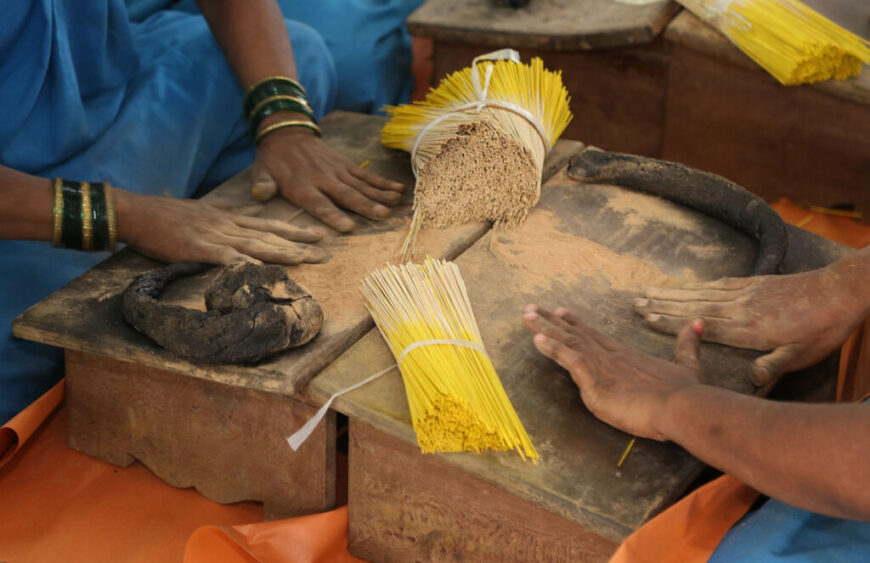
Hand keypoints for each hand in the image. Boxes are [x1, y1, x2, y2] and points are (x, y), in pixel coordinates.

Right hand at [116, 190, 326, 264]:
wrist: (136, 212)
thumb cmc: (166, 216)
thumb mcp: (204, 213)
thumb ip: (226, 219)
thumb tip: (246, 219)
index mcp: (229, 218)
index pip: (269, 224)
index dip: (295, 229)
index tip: (318, 234)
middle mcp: (228, 225)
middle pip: (271, 234)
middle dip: (300, 243)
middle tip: (326, 252)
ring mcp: (215, 236)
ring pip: (257, 245)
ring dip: (284, 252)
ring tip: (307, 259)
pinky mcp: (199, 249)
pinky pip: (227, 258)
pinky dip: (246, 265)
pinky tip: (263, 272)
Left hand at [253, 126, 404, 231]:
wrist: (287, 133)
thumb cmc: (274, 161)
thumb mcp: (261, 171)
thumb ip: (263, 184)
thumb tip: (260, 193)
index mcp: (302, 186)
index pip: (319, 204)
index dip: (334, 215)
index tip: (348, 227)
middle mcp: (323, 179)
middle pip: (346, 195)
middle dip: (365, 206)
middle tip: (382, 216)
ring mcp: (337, 171)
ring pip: (361, 185)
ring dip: (379, 195)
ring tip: (395, 205)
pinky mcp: (346, 165)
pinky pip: (366, 176)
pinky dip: (382, 182)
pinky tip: (398, 190)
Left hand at [523, 305, 702, 440]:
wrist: (683, 407)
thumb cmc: (685, 394)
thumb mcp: (688, 365)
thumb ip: (687, 344)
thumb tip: (696, 322)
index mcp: (627, 356)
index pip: (596, 335)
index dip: (576, 323)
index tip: (562, 311)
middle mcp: (611, 357)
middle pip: (576, 334)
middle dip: (551, 321)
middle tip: (531, 308)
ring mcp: (602, 369)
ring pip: (568, 343)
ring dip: (545, 329)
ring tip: (526, 316)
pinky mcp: (596, 384)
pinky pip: (570, 360)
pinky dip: (553, 349)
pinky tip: (537, 340)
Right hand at [633, 268, 865, 385]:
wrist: (840, 292)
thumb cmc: (821, 329)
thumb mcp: (802, 355)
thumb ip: (774, 364)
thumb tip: (753, 379)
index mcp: (747, 328)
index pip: (701, 324)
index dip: (672, 321)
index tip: (646, 317)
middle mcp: (739, 307)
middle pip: (693, 305)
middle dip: (661, 303)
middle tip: (635, 301)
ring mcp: (744, 293)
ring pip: (700, 292)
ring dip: (672, 292)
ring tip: (647, 290)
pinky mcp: (752, 283)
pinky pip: (716, 284)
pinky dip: (695, 285)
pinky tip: (683, 286)